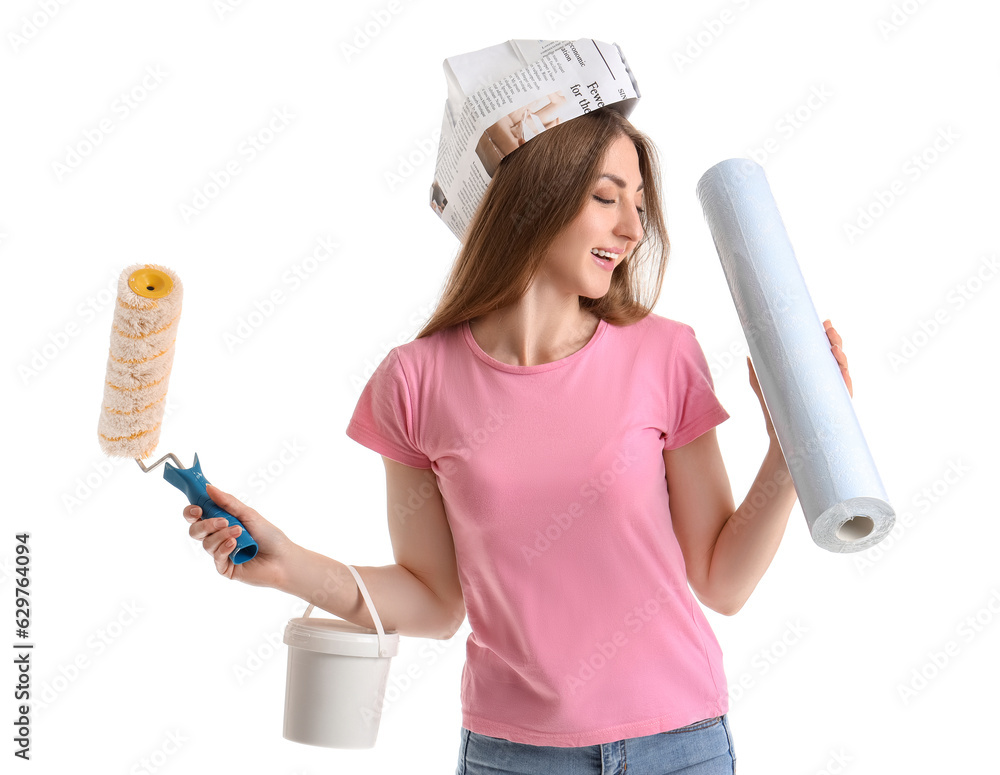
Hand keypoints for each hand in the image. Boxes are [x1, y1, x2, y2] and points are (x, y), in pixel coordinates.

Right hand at [183, 484, 295, 587]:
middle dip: (206, 524)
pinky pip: (216, 557)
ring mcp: (220, 554)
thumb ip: (228, 502)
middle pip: (195, 531)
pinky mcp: (224, 568)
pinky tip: (235, 545)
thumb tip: (209, 487)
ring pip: (207, 543)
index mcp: (220, 523)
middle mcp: (217, 538)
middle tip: (223, 521)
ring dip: (222, 535)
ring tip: (239, 532)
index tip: (198, 508)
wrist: (283, 558)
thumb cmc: (269, 536)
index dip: (192, 511)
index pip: (197, 516)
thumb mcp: (248, 514)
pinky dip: (224, 548)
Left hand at [747, 318, 854, 436]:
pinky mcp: (835, 408)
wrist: (781, 443)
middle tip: (828, 327)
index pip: (821, 351)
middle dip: (835, 339)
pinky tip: (841, 367)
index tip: (823, 321)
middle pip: (835, 356)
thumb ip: (757, 374)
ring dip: (841, 355)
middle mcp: (824, 382)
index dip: (825, 336)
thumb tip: (747, 354)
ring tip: (833, 346)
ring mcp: (831, 394)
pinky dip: (846, 377)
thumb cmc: (775, 415)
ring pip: (843, 370)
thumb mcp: (764, 390)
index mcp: (811, 374)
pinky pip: (845, 390)